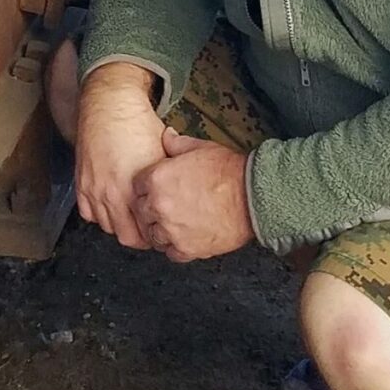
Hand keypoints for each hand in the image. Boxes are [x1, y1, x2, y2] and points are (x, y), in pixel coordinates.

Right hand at [75, 63, 166, 249]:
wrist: (111, 104)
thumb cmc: (139, 125)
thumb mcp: (163, 155)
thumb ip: (166, 183)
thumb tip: (176, 199)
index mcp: (134, 189)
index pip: (146, 232)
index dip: (157, 234)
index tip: (162, 229)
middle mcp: (110, 193)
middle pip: (126, 237)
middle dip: (140, 236)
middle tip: (150, 229)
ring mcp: (93, 189)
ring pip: (106, 227)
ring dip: (119, 225)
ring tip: (132, 218)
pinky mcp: (81, 182)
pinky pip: (88, 213)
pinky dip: (100, 214)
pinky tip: (111, 206)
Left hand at [133, 128, 254, 262]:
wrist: (253, 196)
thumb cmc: (229, 172)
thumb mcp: (200, 147)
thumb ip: (177, 143)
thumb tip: (167, 136)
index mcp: (158, 179)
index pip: (136, 186)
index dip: (146, 187)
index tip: (153, 189)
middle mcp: (160, 206)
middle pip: (141, 212)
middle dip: (150, 209)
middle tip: (164, 207)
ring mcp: (172, 230)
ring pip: (153, 234)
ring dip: (160, 229)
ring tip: (174, 223)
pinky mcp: (187, 249)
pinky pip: (170, 253)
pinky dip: (175, 247)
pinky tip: (184, 237)